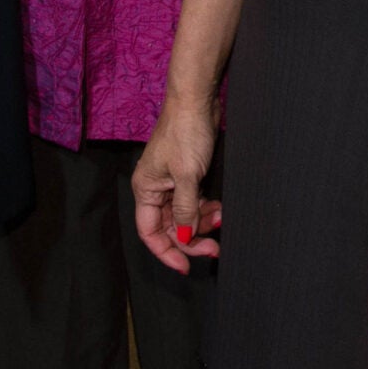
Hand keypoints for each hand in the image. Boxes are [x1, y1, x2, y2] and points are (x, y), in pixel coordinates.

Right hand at [132, 94, 221, 275]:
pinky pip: (194, 202)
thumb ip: (185, 210)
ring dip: (202, 223)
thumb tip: (186, 237)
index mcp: (145, 190)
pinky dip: (206, 209)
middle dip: (191, 239)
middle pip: (169, 227)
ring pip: (184, 215)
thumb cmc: (186, 133)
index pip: (150, 233)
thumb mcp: (187, 176)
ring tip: (221, 220)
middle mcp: (155, 189)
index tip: (186, 267)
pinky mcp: (187, 174)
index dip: (166, 252)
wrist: (197, 101)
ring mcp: (171, 182)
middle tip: (214, 248)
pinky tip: (219, 210)